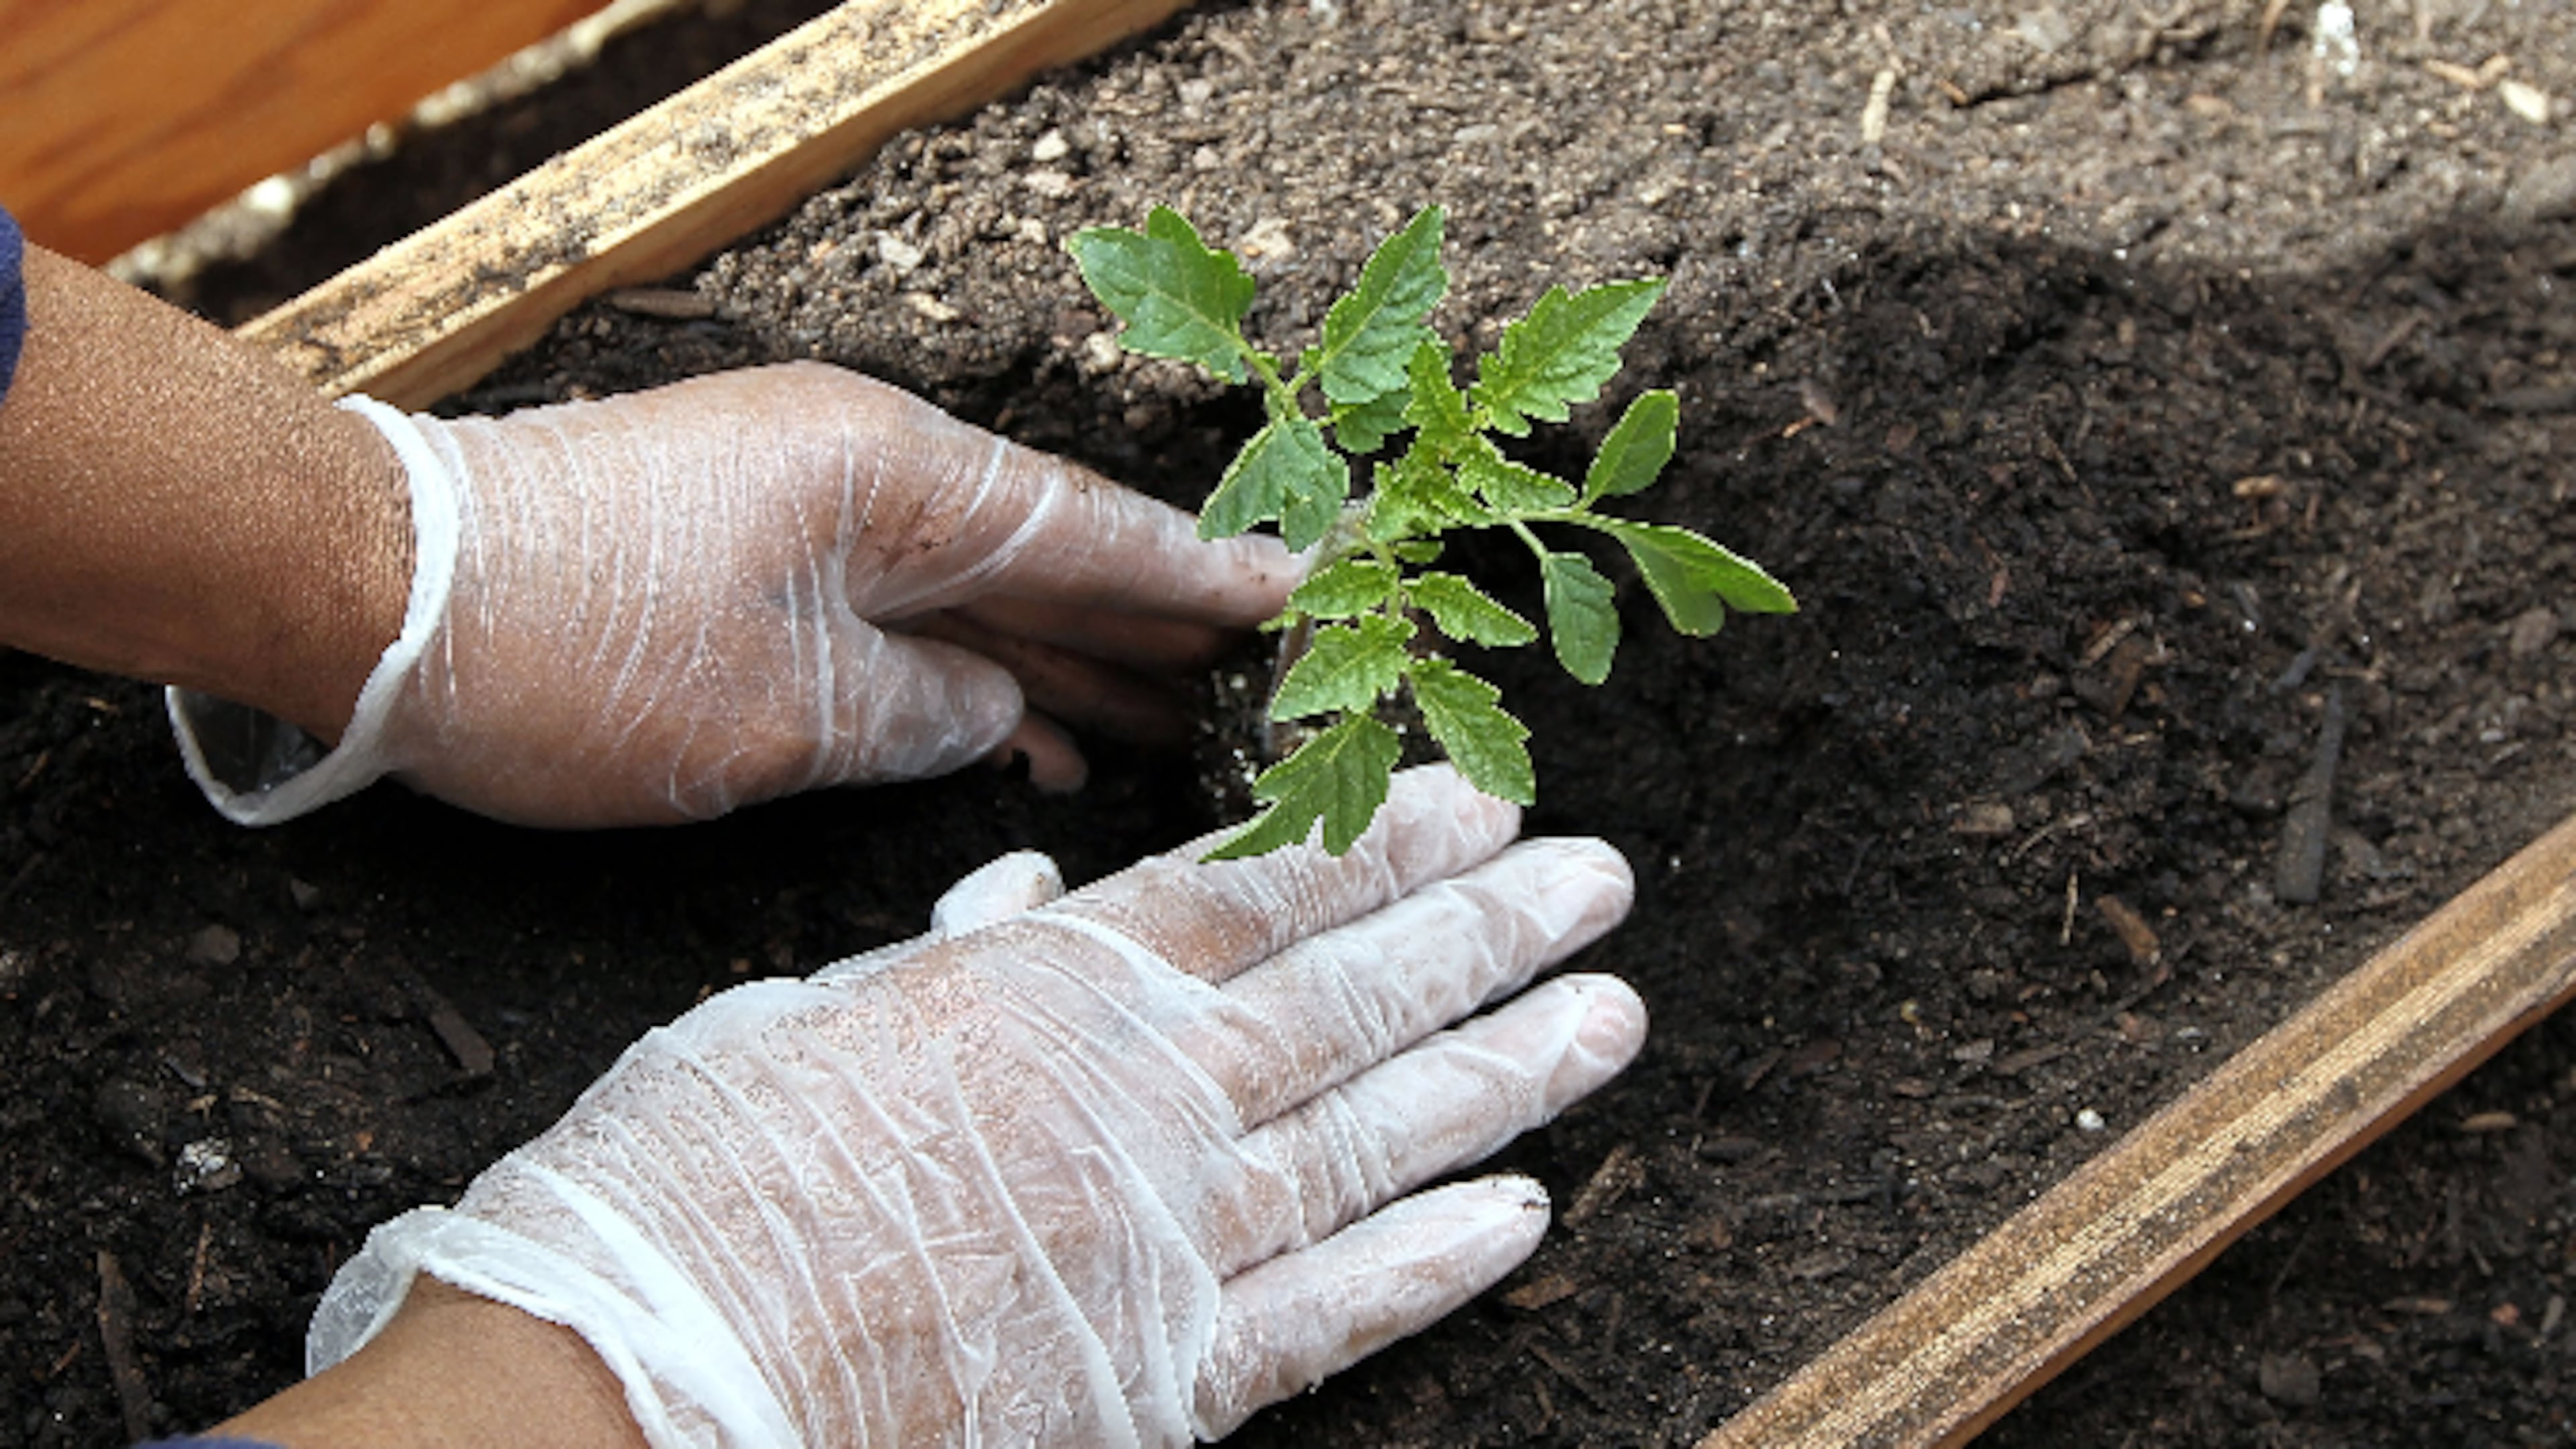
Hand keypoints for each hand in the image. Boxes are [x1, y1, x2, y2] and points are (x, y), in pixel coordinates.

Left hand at [181, 362, 1297, 825]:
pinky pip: (902, 623)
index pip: (1091, 531)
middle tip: (1266, 677)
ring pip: (979, 596)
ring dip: (1068, 660)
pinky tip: (1031, 738)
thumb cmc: (572, 650)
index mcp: (894, 480)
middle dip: (1154, 623)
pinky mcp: (754, 568)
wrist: (376, 600)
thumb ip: (923, 716)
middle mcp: (865, 480)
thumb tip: (997, 718)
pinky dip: (968, 679)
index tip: (1304, 591)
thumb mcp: (782, 714)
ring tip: (1175, 723)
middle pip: (1050, 556)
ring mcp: (808, 519)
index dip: (1201, 575)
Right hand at [304, 767, 1644, 1443]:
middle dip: (1488, 931)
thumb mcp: (803, 1018)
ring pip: (1376, 1138)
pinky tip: (1521, 1215)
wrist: (640, 1380)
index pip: (1256, 889)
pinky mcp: (1164, 1380)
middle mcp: (1141, 1102)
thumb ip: (940, 955)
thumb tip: (1017, 888)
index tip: (1476, 795)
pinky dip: (1432, 1263)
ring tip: (1610, 1015)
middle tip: (1601, 877)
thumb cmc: (691, 1182)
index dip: (1380, 840)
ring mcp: (1168, 1244)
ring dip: (1506, 1073)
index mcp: (1049, 991)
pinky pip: (1332, 1313)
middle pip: (1352, 997)